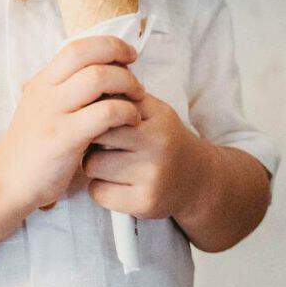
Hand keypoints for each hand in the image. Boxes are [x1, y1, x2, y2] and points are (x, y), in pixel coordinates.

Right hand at [0, 34, 145, 214]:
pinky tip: (132, 121)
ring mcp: (54, 113)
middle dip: (121, 61)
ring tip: (138, 100)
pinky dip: (126, 112)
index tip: (128, 56)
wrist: (6, 181)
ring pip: (98, 79)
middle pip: (89, 56)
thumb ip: (63, 90)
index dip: (108, 45)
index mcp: (42, 82)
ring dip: (127, 84)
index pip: (77, 47)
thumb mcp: (40, 108)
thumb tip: (97, 72)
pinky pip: (104, 113)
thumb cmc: (32, 147)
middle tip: (136, 81)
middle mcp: (46, 92)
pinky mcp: (65, 138)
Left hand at [82, 90, 204, 220]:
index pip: (107, 108)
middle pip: (96, 135)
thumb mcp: (153, 110)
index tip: (99, 119)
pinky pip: (98, 192)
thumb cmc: (164, 140)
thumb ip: (124, 95)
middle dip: (92, 138)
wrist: (198, 179)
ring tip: (111, 163)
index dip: (96, 113)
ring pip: (92, 165)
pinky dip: (100, 189)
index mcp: (158, 118)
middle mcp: (158, 146)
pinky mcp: (145, 203)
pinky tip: (116, 183)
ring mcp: (153, 177)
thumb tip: (87, 82)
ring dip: (94, 165)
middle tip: (102, 143)